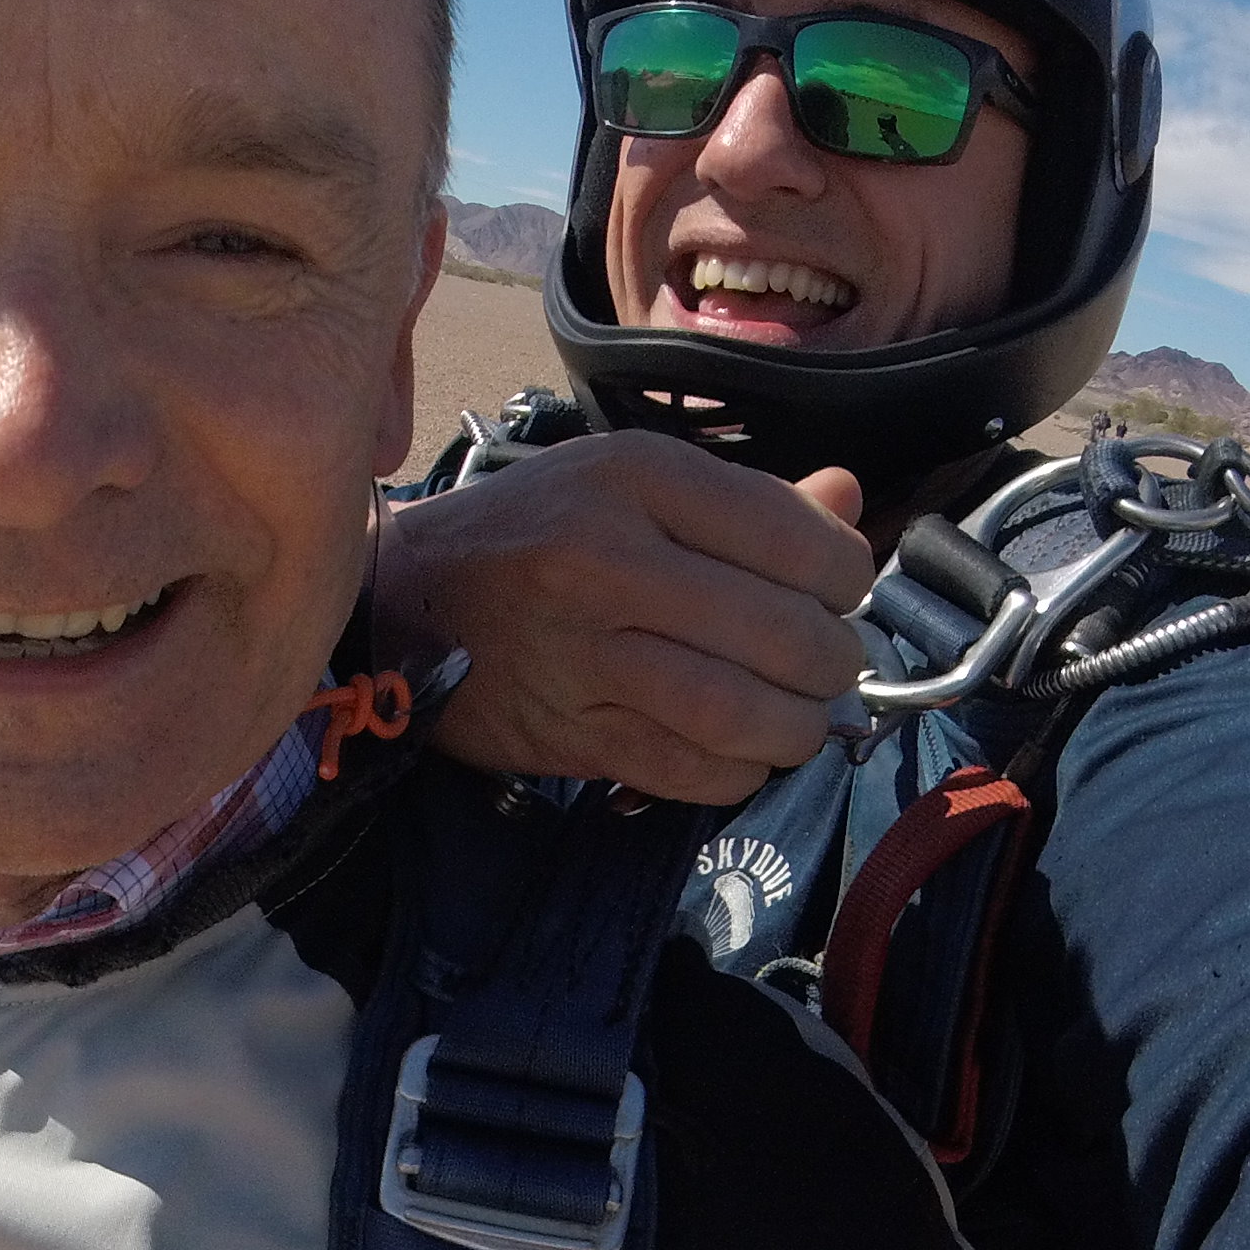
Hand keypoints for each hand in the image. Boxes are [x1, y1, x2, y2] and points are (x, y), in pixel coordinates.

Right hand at [376, 431, 873, 803]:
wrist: (400, 601)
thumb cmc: (529, 532)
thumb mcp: (628, 482)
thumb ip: (744, 498)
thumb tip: (849, 503)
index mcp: (637, 478)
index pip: (799, 541)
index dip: (846, 578)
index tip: (832, 592)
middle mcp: (606, 558)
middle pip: (784, 634)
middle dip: (831, 663)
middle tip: (823, 666)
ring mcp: (581, 653)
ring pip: (744, 713)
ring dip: (796, 728)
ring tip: (794, 716)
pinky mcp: (566, 732)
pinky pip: (693, 771)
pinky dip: (739, 771)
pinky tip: (735, 750)